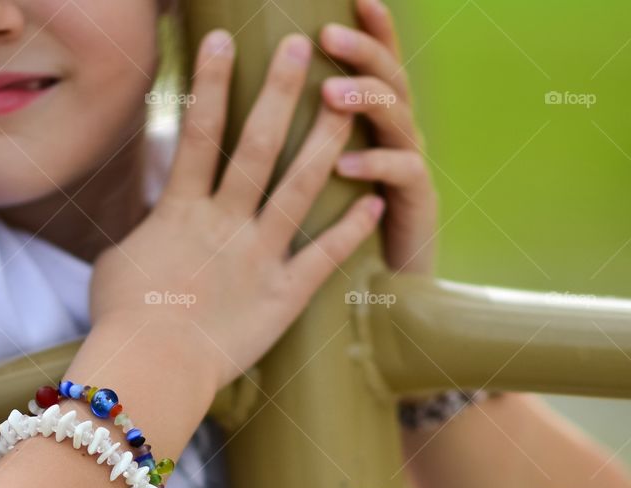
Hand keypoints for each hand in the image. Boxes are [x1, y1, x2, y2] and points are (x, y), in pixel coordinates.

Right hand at [91, 29, 384, 390]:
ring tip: (349, 103)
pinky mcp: (282, 296)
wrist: (149, 370)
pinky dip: (349, 230)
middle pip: (256, 146)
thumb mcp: (117, 263)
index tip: (222, 40)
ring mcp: (257, 257)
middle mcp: (223, 223)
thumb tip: (152, 220)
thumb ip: (145, 231)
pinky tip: (375, 200)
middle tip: (299, 47)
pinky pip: (322, 257)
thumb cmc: (122, 319)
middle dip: (278, 92)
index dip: (210, 83)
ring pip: (297, 189)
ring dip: (324, 143)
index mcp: (179, 212)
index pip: (197, 134)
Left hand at [320, 0, 437, 274]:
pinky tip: (345, 165)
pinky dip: (374, 167)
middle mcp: (395, 133)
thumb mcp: (311, 170)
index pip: (373, 62)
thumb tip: (246, 96)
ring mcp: (409, 165)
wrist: (377, 284)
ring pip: (396, 119)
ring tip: (332, 94)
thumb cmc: (330, 223)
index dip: (370, 29)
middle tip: (325, 37)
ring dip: (365, 101)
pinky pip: (402, 176)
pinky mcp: (416, 203)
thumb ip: (293, 133)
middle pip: (387, 78)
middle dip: (361, 52)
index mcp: (371, 119)